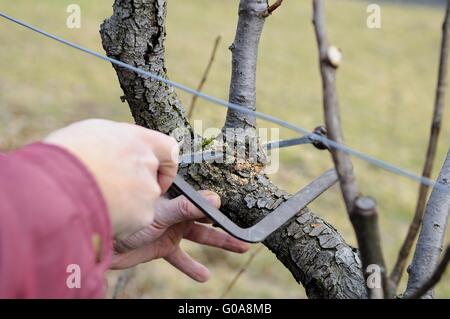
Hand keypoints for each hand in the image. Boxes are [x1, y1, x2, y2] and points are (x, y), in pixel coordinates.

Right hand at [44, 119, 178, 239]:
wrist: (55, 188)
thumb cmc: (64, 157)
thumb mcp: (91, 135)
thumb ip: (115, 143)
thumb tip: (118, 149)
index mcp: (138, 139)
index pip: (170, 149)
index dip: (165, 164)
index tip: (155, 171)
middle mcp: (148, 163)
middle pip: (152, 180)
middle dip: (135, 190)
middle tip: (110, 192)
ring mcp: (148, 190)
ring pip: (142, 202)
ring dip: (124, 206)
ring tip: (94, 202)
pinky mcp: (143, 215)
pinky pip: (134, 222)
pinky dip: (119, 223)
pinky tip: (97, 215)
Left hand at [111, 191, 249, 281]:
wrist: (102, 240)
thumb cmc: (126, 217)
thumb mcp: (160, 214)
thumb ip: (186, 208)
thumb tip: (216, 199)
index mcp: (177, 197)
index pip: (204, 197)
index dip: (222, 202)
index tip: (242, 206)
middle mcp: (177, 211)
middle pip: (207, 218)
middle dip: (227, 224)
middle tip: (247, 229)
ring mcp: (171, 229)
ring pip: (201, 236)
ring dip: (220, 242)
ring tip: (242, 248)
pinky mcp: (163, 247)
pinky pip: (181, 258)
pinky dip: (192, 267)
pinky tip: (205, 277)